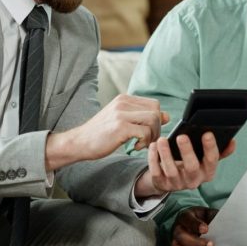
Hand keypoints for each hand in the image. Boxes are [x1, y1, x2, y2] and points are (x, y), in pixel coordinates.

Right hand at [45, 94, 167, 169]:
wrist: (79, 142)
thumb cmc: (101, 134)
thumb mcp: (122, 120)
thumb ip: (142, 117)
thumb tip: (167, 116)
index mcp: (124, 99)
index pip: (154, 104)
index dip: (157, 120)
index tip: (149, 132)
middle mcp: (123, 102)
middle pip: (156, 111)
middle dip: (157, 129)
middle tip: (147, 141)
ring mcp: (121, 114)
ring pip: (153, 120)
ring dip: (152, 136)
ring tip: (141, 144)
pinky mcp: (120, 127)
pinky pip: (145, 132)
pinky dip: (144, 142)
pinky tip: (134, 147)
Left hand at [135, 132, 235, 197]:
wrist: (170, 179)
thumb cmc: (190, 163)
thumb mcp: (204, 159)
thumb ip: (219, 150)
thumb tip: (232, 141)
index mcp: (207, 172)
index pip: (212, 160)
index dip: (210, 147)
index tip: (207, 133)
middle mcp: (193, 180)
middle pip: (192, 167)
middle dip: (187, 151)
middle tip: (181, 136)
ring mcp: (177, 184)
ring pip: (171, 170)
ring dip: (166, 154)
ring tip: (162, 140)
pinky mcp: (162, 184)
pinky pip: (156, 172)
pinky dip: (153, 158)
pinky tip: (153, 146)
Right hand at [170, 206, 218, 245]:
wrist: (196, 226)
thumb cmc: (203, 219)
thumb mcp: (209, 214)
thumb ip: (215, 217)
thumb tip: (226, 223)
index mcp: (186, 216)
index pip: (187, 218)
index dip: (195, 225)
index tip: (206, 230)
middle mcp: (177, 229)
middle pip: (181, 236)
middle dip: (196, 243)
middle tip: (210, 245)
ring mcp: (175, 242)